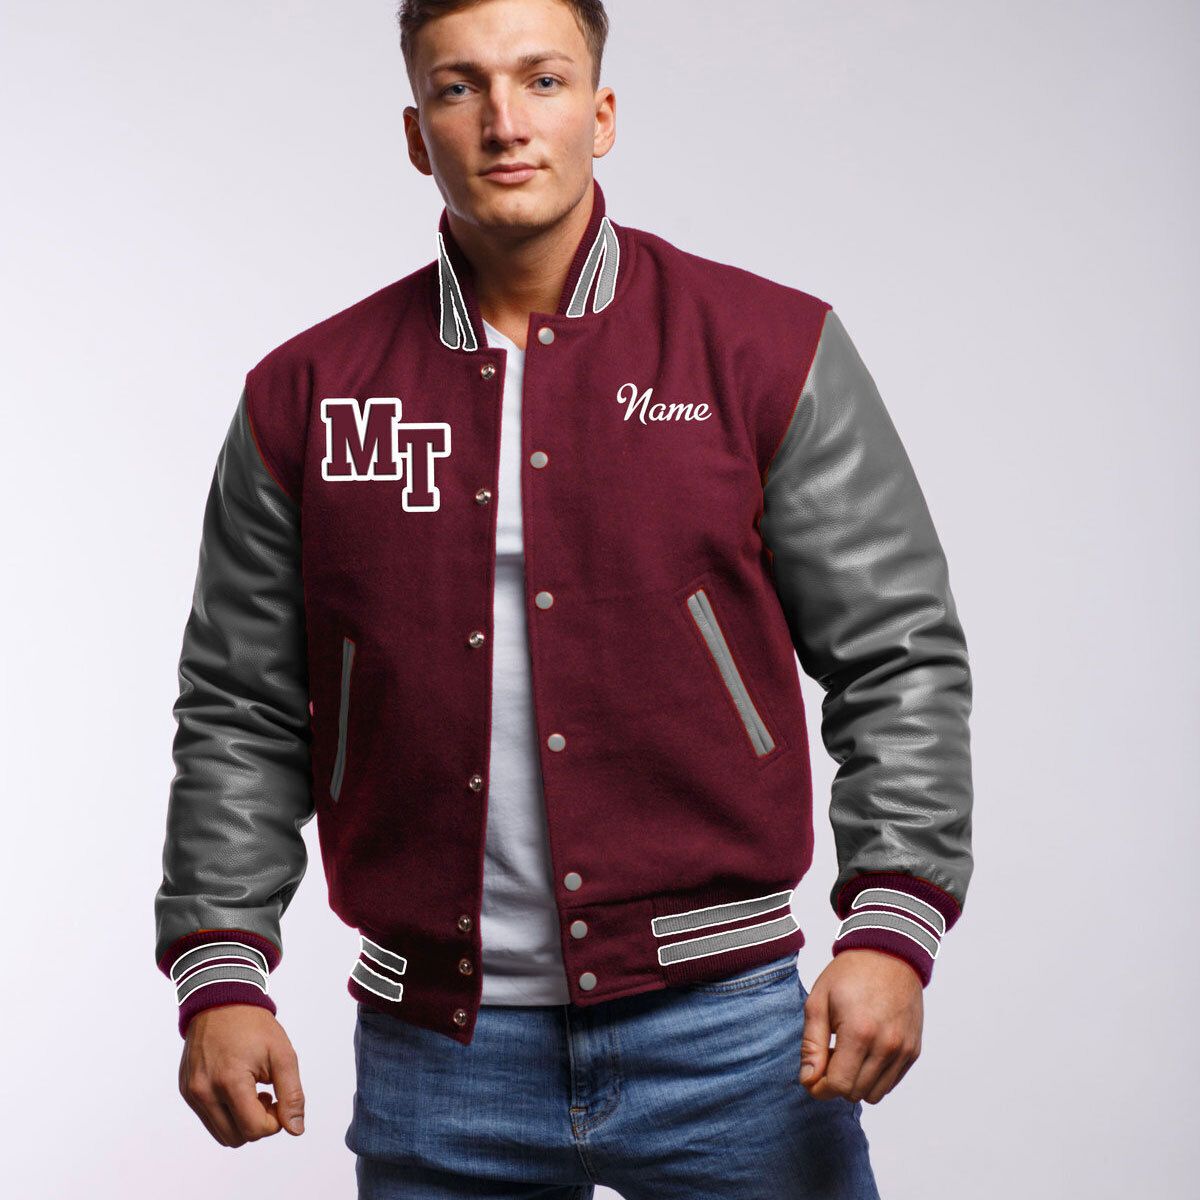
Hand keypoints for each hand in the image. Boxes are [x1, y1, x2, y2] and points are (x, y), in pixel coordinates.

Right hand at [178, 1004, 305, 1145]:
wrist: (222, 1000)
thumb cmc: (254, 1026)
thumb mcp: (282, 1054)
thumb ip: (292, 1094)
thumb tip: (295, 1129)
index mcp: (229, 1081)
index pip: (254, 1129)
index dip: (274, 1122)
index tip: (279, 1099)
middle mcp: (204, 1091)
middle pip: (237, 1138)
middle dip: (258, 1123)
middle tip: (267, 1095)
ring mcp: (192, 1092)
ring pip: (221, 1133)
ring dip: (241, 1121)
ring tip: (252, 1092)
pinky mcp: (186, 1090)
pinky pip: (208, 1118)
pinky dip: (226, 1112)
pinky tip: (236, 1087)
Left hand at [798, 949, 922, 1104]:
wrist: (888, 954)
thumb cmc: (850, 974)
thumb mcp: (818, 1002)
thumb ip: (811, 1045)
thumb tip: (809, 1080)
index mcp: (859, 1033)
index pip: (838, 1085)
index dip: (819, 1087)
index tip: (811, 1076)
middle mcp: (886, 1046)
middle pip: (855, 1093)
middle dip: (836, 1082)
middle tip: (829, 1054)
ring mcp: (904, 1050)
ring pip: (875, 1094)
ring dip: (856, 1082)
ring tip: (847, 1052)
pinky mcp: (913, 1051)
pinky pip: (891, 1083)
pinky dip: (874, 1077)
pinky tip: (865, 1051)